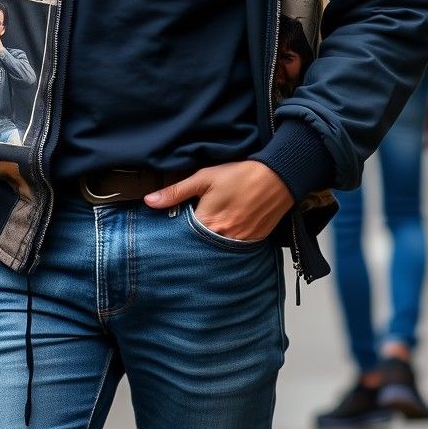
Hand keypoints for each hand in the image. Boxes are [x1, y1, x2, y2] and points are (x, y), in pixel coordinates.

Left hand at [144, 160, 294, 241]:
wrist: (277, 177)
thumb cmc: (239, 175)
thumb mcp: (204, 178)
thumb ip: (176, 192)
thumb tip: (149, 201)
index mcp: (208, 222)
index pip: (183, 239)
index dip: (175, 236)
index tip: (169, 234)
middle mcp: (223, 238)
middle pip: (199, 248)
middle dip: (191, 245)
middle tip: (185, 241)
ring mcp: (240, 243)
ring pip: (217, 252)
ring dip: (209, 248)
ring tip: (204, 240)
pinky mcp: (253, 243)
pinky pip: (235, 252)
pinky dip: (227, 248)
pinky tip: (223, 240)